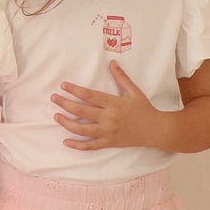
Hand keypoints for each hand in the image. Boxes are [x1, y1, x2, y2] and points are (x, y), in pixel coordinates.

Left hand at [52, 62, 170, 150]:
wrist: (156, 130)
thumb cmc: (144, 109)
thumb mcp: (134, 91)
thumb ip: (121, 78)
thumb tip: (112, 63)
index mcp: (114, 103)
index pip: (90, 96)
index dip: (75, 90)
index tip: (63, 86)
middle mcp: (109, 118)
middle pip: (81, 111)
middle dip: (65, 104)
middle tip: (54, 98)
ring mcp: (108, 132)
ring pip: (82, 129)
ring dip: (66, 123)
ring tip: (56, 116)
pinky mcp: (109, 143)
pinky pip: (90, 146)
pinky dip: (77, 145)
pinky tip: (66, 141)